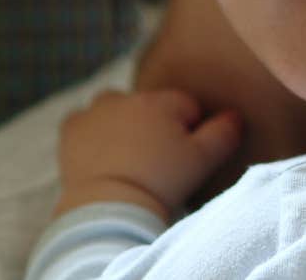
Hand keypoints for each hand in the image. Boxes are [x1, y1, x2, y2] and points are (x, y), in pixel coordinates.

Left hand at [54, 89, 241, 220]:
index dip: (190, 131)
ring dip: (123, 122)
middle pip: (150, 105)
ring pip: (116, 107)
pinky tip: (100, 151)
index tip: (183, 156)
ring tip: (128, 156)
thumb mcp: (204, 160)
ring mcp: (95, 112)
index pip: (186, 106)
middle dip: (156, 125)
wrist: (110, 207)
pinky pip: (83, 120)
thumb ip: (224, 132)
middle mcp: (127, 98)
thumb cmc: (161, 182)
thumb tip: (234, 115)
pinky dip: (91, 130)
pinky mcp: (71, 130)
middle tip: (157, 161)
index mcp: (161, 101)